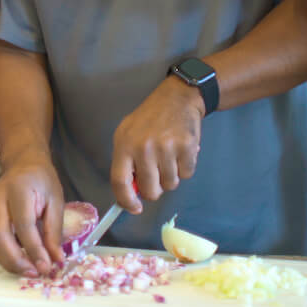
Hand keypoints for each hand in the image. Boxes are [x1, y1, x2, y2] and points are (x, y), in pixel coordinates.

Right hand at [0, 148, 64, 276]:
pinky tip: (19, 261)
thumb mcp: (56, 199)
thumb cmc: (42, 179)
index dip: (34, 249)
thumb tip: (56, 259)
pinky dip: (3, 255)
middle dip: (15, 260)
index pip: (23, 224)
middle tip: (34, 272)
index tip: (46, 266)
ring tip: (28, 270)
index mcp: (18, 189)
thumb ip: (54, 230)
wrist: (23, 162)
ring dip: (8, 262)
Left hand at [111, 75, 204, 211]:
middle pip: (150, 190)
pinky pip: (187, 174)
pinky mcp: (187, 147)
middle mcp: (144, 147)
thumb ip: (126, 162)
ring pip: (170, 185)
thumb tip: (132, 194)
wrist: (178, 98)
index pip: (120, 182)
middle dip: (155, 188)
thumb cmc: (151, 118)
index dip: (126, 200)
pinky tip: (181, 150)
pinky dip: (185, 167)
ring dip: (171, 175)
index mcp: (125, 144)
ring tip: (169, 155)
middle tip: (157, 173)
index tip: (135, 208)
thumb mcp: (128, 133)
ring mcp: (166, 147)